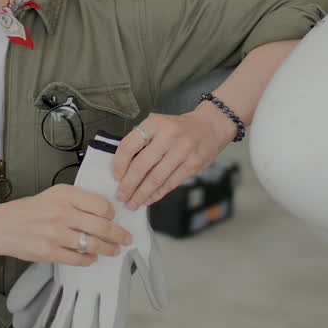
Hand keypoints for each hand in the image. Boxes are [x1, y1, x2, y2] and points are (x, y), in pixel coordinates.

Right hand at [0, 185, 131, 265]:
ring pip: (93, 244)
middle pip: (102, 226)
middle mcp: (61, 212)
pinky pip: (78, 259)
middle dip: (119, 235)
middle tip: (126, 239)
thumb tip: (105, 212)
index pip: (101, 204)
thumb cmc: (29, 210)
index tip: (114, 218)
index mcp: (64, 194)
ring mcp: (55, 234)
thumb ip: (78, 200)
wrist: (1, 226)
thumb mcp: (54, 195)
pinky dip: (89, 259)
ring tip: (114, 250)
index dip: (112, 214)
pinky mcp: (48, 252)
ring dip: (108, 249)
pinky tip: (92, 257)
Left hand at [112, 110, 230, 209]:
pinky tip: (148, 199)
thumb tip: (122, 169)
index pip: (129, 145)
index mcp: (155, 123)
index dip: (119, 164)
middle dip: (128, 185)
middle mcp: (168, 135)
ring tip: (132, 203)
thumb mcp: (158, 125)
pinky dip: (157, 194)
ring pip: (156, 178)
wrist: (211, 125)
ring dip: (141, 194)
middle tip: (121, 196)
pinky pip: (170, 183)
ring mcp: (183, 150)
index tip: (115, 176)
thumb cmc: (179, 128)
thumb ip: (142, 142)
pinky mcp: (193, 164)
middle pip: (142, 165)